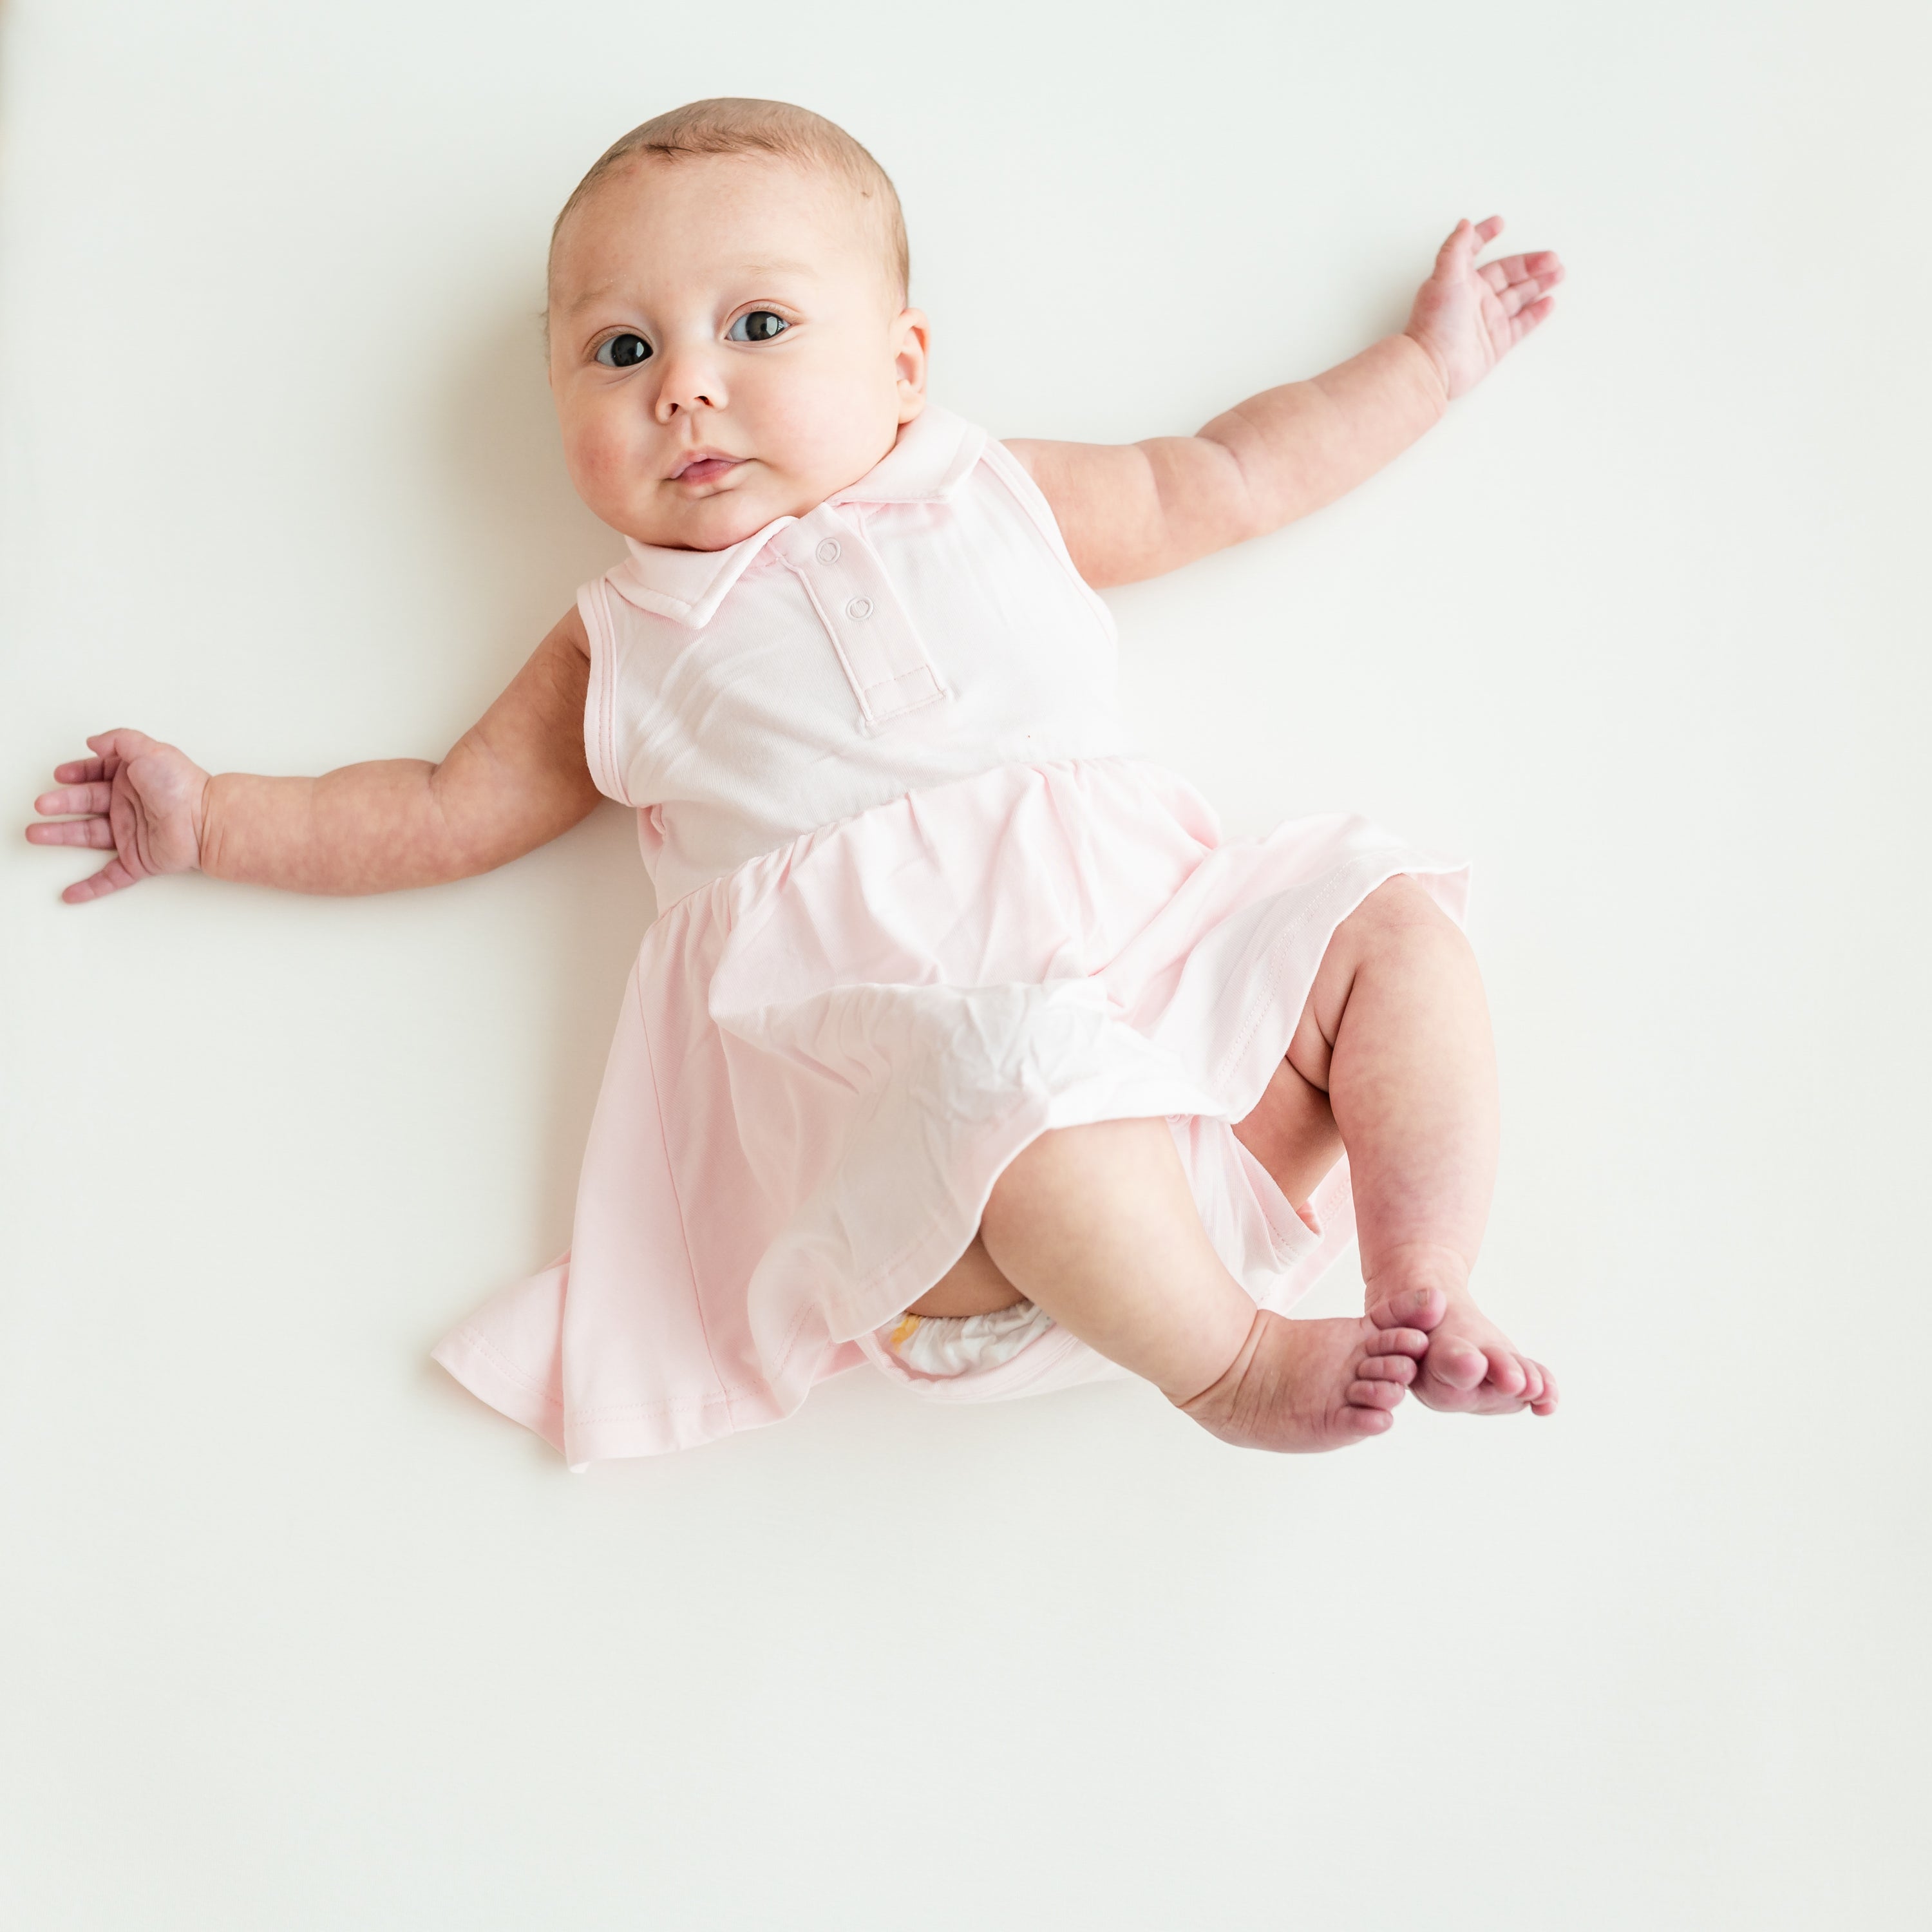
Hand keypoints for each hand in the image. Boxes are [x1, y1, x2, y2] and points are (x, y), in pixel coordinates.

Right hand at [26, 729, 210, 902]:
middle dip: (61, 803)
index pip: (97, 774)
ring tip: (34, 834)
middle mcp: (131, 805)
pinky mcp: (138, 860)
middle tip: (41, 805)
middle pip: (86, 803)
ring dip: (61, 836)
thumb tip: (93, 742)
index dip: (77, 773)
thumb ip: (119, 741)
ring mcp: (132, 833)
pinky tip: (70, 893)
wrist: (206, 821)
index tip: (60, 774)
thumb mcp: (148, 750)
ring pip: (89, 836)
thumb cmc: (181, 785)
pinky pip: (111, 877)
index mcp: (133, 779)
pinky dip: (90, 887)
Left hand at [1403, 216, 1563, 401]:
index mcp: (1460, 279)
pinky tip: (1549, 301)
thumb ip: (1455, 248)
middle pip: (1507, 273)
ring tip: (1558, 273)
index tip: (1500, 223)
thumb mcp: (1444, 277)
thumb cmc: (1434, 323)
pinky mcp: (1496, 342)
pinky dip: (1536, 312)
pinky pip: (1521, 323)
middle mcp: (1474, 298)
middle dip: (1530, 264)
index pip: (1474, 250)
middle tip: (1552, 257)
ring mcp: (1487, 320)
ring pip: (1518, 295)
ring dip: (1539, 283)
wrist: (1433, 367)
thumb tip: (1464, 224)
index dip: (1485, 235)